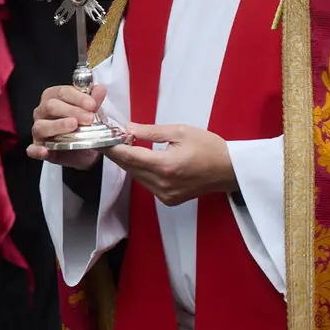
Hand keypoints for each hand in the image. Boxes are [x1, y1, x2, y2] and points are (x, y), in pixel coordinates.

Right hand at [27, 85, 106, 170]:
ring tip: (73, 126)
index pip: (62, 92)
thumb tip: (100, 89)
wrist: (86, 147)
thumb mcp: (92, 111)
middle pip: (51, 106)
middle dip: (72, 111)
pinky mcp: (38, 148)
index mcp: (53, 97)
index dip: (78, 97)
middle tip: (89, 118)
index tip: (92, 104)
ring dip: (58, 126)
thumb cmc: (84, 123)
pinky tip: (45, 151)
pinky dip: (37, 150)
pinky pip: (33, 149)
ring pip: (41, 126)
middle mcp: (42, 111)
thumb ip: (95, 100)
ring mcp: (38, 129)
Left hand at [103, 123, 236, 205]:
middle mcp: (162, 184)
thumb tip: (128, 129)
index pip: (129, 157)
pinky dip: (140, 172)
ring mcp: (165, 195)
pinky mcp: (168, 200)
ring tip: (125, 146)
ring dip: (129, 162)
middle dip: (118, 153)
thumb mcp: (180, 131)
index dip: (112, 148)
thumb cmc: (208, 147)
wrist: (229, 170)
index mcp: (165, 165)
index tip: (101, 139)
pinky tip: (141, 159)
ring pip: (136, 177)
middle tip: (109, 139)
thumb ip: (151, 131)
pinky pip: (147, 184)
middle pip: (130, 168)